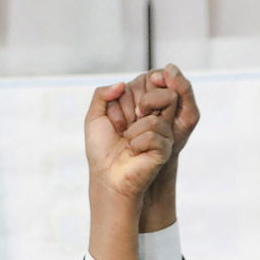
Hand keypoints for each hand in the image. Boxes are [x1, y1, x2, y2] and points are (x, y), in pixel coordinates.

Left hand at [85, 82, 176, 202]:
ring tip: (128, 144)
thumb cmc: (101, 150)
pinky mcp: (165, 148)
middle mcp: (154, 117)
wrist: (106, 175)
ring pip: (154, 119)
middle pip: (161, 95)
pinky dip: (137, 144)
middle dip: (134, 109)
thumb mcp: (94, 117)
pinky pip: (153, 135)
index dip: (129, 99)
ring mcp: (162, 133)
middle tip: (123, 126)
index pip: (145, 85)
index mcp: (140, 107)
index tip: (118, 117)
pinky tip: (134, 152)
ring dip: (133, 132)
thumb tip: (122, 83)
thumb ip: (102, 94)